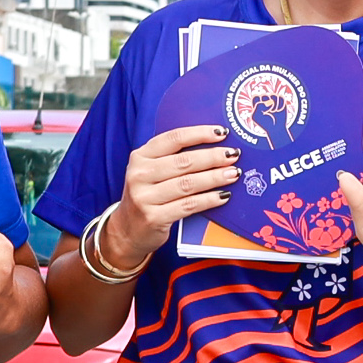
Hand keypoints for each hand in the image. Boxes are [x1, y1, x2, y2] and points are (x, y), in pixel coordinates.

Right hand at [102, 124, 237, 265]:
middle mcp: (139, 174)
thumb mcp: (151, 172)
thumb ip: (173, 159)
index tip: (222, 133)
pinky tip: (223, 196)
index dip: (200, 134)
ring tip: (233, 174)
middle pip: (184, 161)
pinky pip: (188, 205)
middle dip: (213, 157)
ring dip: (214, 178)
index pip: (173, 139)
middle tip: (234, 155)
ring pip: (187, 184)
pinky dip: (208, 200)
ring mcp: (144, 197)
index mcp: (140, 156)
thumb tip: (214, 146)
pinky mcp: (153, 217)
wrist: (128, 230)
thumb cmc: (148, 196)